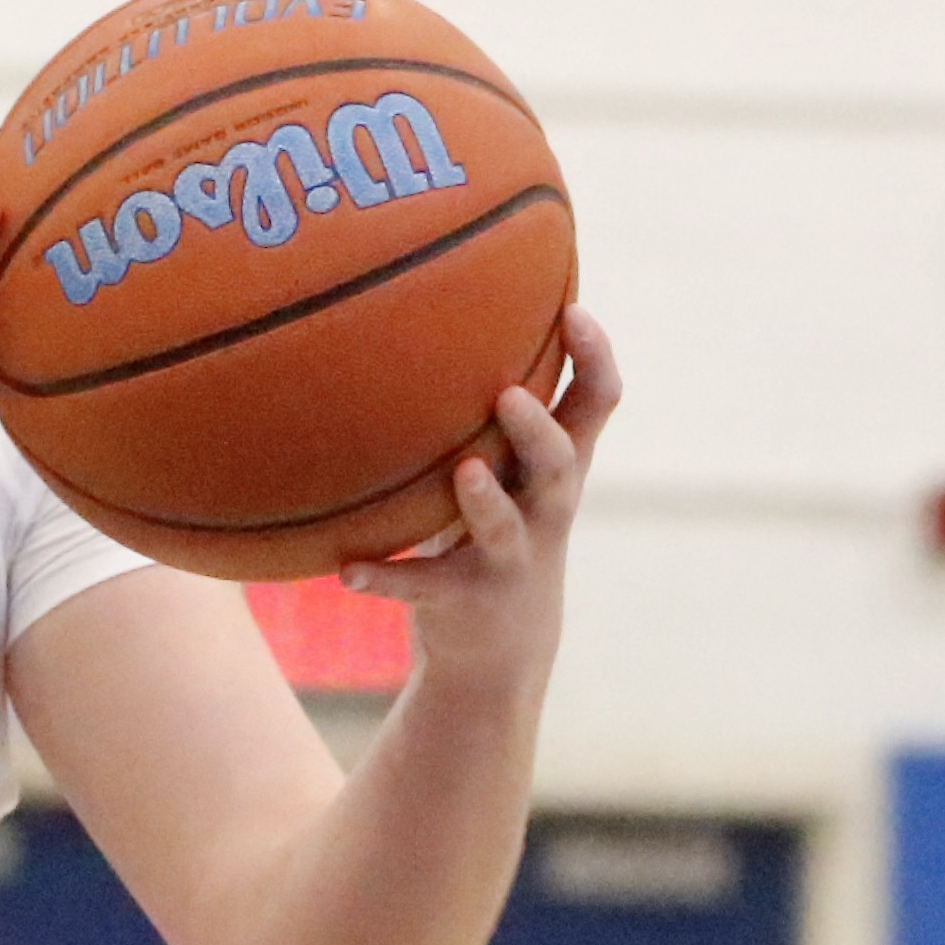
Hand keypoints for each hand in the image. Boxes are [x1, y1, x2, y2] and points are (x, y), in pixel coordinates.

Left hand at [344, 307, 617, 692]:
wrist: (502, 646)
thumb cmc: (501, 525)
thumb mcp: (512, 468)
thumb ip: (500, 408)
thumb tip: (457, 298)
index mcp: (557, 466)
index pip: (597, 404)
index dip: (596, 359)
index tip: (575, 312)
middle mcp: (545, 508)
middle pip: (559, 462)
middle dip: (537, 429)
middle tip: (508, 394)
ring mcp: (509, 557)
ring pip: (504, 526)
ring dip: (484, 500)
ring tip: (465, 472)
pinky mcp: (465, 599)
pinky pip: (424, 586)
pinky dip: (387, 578)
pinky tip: (347, 571)